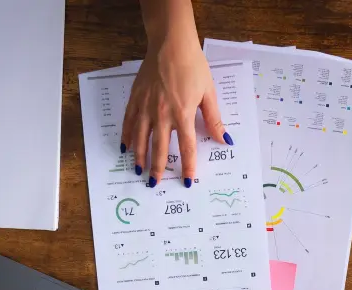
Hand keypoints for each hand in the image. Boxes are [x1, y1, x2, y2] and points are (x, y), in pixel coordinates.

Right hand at [121, 23, 229, 187]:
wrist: (170, 44)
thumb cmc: (193, 66)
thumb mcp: (208, 93)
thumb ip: (214, 119)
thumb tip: (224, 140)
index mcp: (183, 113)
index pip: (186, 147)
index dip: (188, 166)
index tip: (188, 181)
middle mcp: (162, 113)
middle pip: (159, 147)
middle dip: (157, 168)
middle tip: (154, 184)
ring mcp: (146, 106)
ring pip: (140, 138)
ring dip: (139, 156)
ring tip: (138, 171)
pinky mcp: (136, 98)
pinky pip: (129, 121)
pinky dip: (127, 136)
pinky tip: (126, 147)